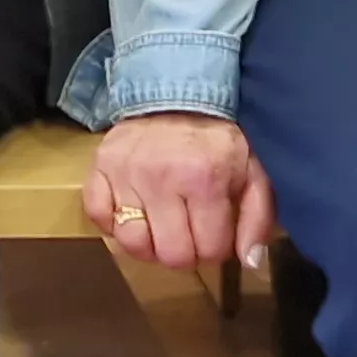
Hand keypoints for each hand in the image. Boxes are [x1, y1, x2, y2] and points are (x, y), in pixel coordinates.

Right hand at [89, 110, 274, 273]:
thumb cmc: (217, 140)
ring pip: (132, 242)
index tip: (214, 233)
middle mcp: (162, 179)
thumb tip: (250, 262)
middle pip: (170, 254)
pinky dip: (113, 223)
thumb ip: (257, 219)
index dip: (216, 248)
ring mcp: (126, 173)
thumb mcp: (252, 172)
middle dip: (185, 251)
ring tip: (160, 228)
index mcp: (205, 180)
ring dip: (148, 243)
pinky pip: (98, 216)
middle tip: (188, 233)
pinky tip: (133, 213)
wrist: (177, 94)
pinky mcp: (101, 167)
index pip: (210, 250)